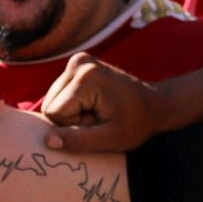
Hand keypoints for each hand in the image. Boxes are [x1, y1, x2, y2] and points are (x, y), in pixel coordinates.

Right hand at [39, 52, 167, 152]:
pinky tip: (94, 105)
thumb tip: (48, 141)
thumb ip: (78, 141)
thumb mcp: (111, 139)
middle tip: (99, 119)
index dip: (74, 127)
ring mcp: (78, 60)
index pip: (55, 113)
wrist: (155, 104)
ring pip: (53, 101)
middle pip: (50, 105)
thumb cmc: (137, 123)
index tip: (99, 123)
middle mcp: (78, 62)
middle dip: (71, 120)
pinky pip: (60, 94)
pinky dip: (73, 106)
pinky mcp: (78, 64)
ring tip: (98, 112)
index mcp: (86, 77)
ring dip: (72, 114)